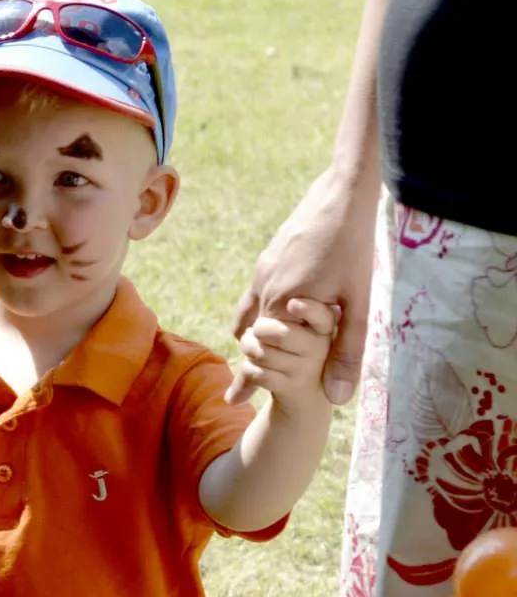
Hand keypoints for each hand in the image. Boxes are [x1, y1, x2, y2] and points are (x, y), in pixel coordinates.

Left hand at [227, 297, 339, 411]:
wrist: (306, 391)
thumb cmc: (292, 346)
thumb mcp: (291, 324)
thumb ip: (276, 313)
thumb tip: (240, 328)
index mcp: (324, 324)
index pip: (321, 315)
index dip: (308, 310)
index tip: (293, 304)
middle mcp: (322, 346)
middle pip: (279, 334)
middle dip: (257, 331)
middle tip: (256, 332)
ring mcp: (310, 367)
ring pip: (264, 353)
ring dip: (249, 350)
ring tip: (254, 349)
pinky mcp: (294, 387)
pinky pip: (258, 374)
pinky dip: (248, 370)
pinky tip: (255, 369)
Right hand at [232, 166, 377, 404]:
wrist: (341, 194)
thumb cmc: (355, 248)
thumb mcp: (358, 304)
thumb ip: (347, 351)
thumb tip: (338, 396)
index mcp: (283, 305)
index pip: (260, 355)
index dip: (250, 379)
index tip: (237, 402)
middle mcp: (265, 290)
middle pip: (249, 338)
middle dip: (246, 364)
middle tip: (238, 391)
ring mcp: (263, 271)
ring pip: (247, 315)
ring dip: (250, 337)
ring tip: (252, 355)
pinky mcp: (267, 258)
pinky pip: (253, 294)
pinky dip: (256, 312)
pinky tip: (270, 314)